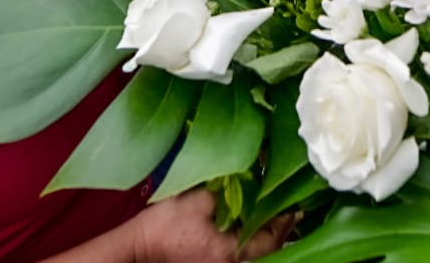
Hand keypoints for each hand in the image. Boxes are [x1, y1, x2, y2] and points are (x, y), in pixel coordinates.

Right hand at [125, 189, 293, 261]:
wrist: (136, 250)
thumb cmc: (163, 227)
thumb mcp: (197, 200)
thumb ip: (227, 190)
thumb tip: (250, 176)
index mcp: (234, 252)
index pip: (275, 236)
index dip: (286, 216)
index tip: (293, 200)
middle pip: (269, 247)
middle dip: (277, 225)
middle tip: (283, 202)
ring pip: (256, 252)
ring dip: (262, 233)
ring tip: (266, 210)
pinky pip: (240, 254)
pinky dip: (246, 239)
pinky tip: (244, 224)